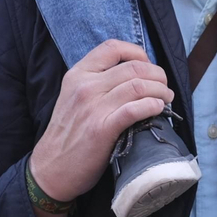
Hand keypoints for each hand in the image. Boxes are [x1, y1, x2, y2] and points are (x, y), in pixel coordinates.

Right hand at [28, 40, 173, 204]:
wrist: (50, 169)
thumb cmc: (68, 133)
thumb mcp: (74, 96)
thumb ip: (96, 82)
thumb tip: (134, 76)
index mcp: (78, 74)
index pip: (112, 47)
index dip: (138, 53)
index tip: (148, 65)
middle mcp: (85, 86)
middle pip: (133, 67)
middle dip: (157, 75)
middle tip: (164, 86)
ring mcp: (93, 107)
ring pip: (138, 86)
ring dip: (160, 91)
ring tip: (166, 98)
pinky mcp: (102, 129)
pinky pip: (135, 109)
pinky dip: (152, 106)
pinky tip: (157, 109)